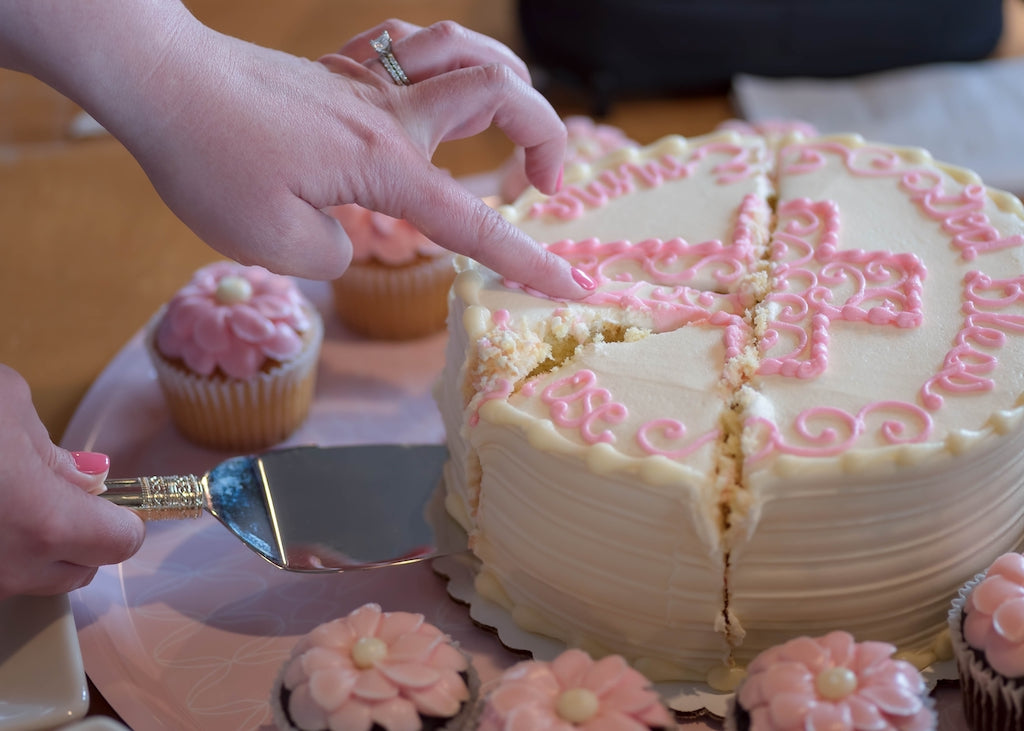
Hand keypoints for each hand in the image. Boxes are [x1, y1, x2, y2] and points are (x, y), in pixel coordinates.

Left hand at [0, 3, 587, 297]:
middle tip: (542, 186)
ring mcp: (369, 83)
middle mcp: (392, 115)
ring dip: (509, 85)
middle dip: (547, 139)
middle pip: (503, 96)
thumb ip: (334, 253)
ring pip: (467, 51)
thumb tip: (348, 238)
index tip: (570, 286)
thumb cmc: (209, 159)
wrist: (162, 82)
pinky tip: (436, 87)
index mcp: (385, 165)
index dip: (526, 259)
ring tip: (511, 126)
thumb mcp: (272, 240)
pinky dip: (445, 61)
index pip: (474, 221)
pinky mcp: (341, 68)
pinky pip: (412, 45)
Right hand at [0, 366, 143, 598]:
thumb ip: (56, 451)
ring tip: (12, 500)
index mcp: (46, 522)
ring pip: (30, 578)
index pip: (123, 543)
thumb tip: (88, 476)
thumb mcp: (8, 409)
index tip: (118, 502)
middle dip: (81, 537)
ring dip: (35, 549)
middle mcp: (10, 566)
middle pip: (79, 571)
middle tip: (57, 497)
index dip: (124, 518)